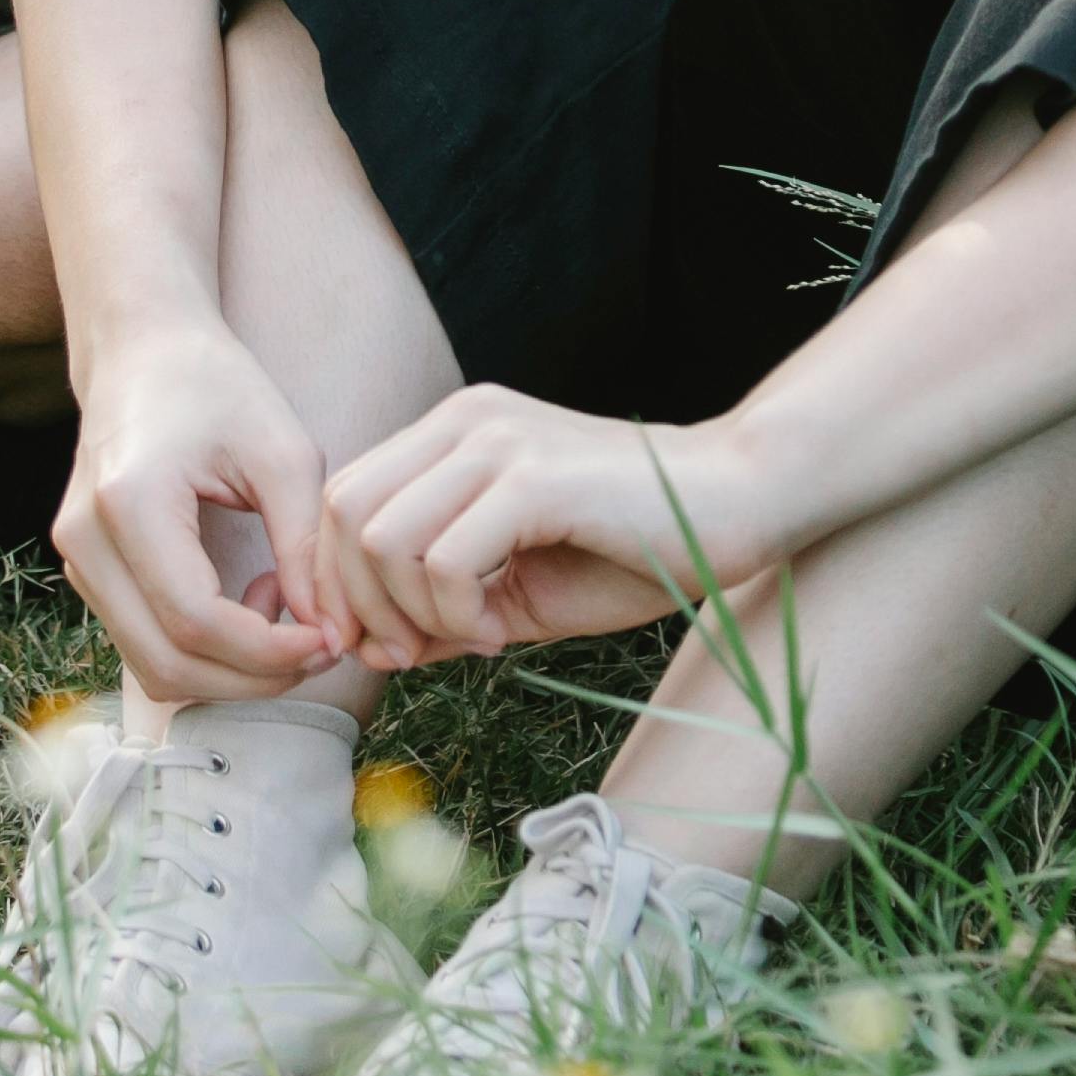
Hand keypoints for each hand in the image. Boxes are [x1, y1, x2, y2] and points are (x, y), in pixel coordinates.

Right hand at [54, 319, 350, 703]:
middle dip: (254, 677)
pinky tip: (247, 601)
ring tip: (281, 606)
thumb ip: (306, 547)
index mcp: (129, 502)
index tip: (330, 641)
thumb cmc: (218, 387)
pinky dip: (204, 651)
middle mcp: (86, 540)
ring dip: (230, 669)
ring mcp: (76, 560)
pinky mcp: (86, 572)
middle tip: (319, 645)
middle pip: (168, 662)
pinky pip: (144, 646)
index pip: (195, 621)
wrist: (143, 351)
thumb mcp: (283, 452)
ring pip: (153, 667)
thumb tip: (332, 633)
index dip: (268, 651)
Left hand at [320, 388, 771, 665]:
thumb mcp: (516, 589)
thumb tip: (366, 649)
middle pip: (343, 512)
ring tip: (477, 635)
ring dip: (413, 612)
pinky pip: (444, 560)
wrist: (740, 505)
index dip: (335, 580)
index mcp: (454, 431)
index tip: (378, 646)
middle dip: (359, 602)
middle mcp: (464, 421)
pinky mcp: (532, 478)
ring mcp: (496, 442)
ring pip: (382, 537)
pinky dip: (458, 614)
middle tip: (412, 653)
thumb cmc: (634, 548)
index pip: (343, 496)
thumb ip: (439, 608)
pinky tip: (503, 632)